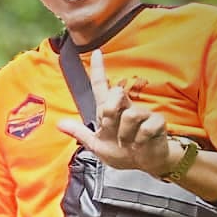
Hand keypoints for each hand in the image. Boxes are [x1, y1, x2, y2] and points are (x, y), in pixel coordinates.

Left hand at [56, 49, 163, 174]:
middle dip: (111, 114)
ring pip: (130, 115)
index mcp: (109, 111)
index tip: (97, 52)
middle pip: (115, 94)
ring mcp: (143, 114)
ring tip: (128, 143)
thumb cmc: (122, 152)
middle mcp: (126, 108)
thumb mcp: (96, 145)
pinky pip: (145, 128)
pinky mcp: (157, 123)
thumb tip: (59, 124)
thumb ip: (80, 133)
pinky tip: (141, 144)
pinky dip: (140, 141)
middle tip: (112, 131)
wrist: (144, 163)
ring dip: (125, 135)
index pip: (101, 86)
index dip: (98, 70)